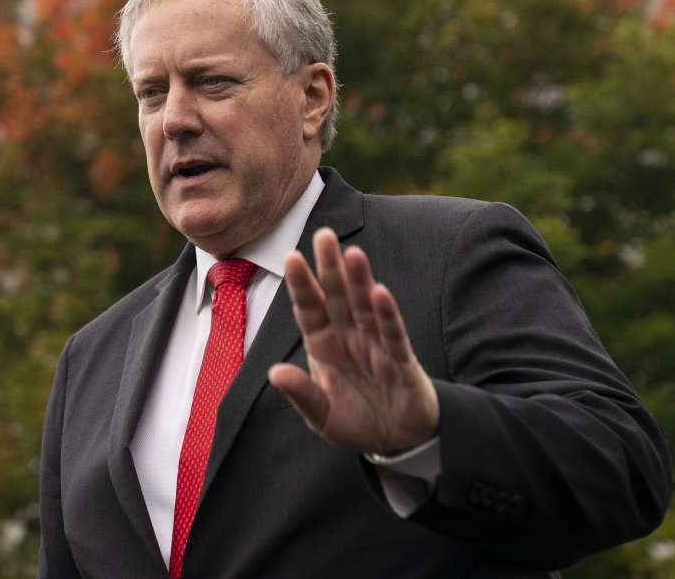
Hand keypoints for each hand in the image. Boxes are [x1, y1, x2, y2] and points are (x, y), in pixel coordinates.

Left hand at [268, 227, 438, 454]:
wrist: (397, 439)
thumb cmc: (356, 420)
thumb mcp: (321, 414)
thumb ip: (301, 394)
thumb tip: (274, 373)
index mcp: (324, 344)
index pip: (310, 308)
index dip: (301, 284)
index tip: (290, 257)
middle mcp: (349, 336)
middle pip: (337, 296)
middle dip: (330, 267)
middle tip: (324, 234)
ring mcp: (376, 344)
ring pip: (365, 307)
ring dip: (360, 282)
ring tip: (352, 254)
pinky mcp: (400, 360)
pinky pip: (392, 333)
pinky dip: (387, 314)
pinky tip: (380, 292)